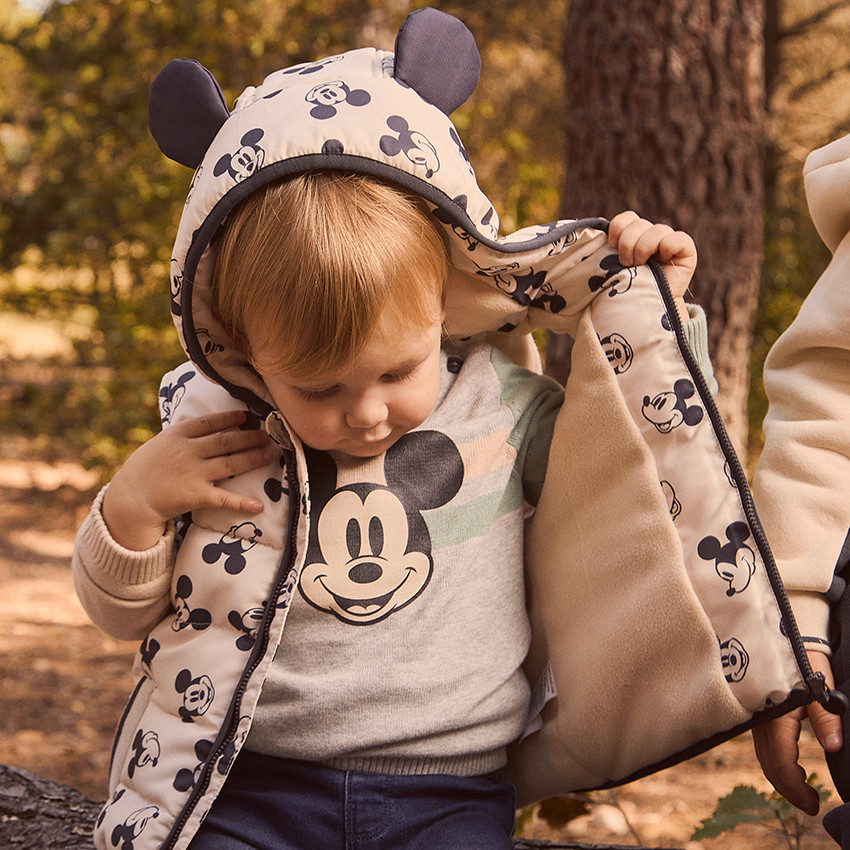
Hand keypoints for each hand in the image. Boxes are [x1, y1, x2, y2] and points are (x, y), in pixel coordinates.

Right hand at [103, 410, 271, 550]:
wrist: (129, 499)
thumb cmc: (146, 469)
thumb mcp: (160, 443)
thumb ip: (184, 435)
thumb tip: (209, 426)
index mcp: (177, 435)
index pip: (209, 422)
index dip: (229, 418)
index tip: (246, 416)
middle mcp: (188, 451)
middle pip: (226, 441)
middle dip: (249, 438)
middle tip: (267, 436)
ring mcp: (193, 473)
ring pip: (231, 464)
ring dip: (252, 459)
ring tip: (268, 455)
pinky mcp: (196, 496)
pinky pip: (224, 499)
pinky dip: (242, 503)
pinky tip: (258, 505)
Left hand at [608, 210, 696, 322]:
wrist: (644, 315)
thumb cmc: (624, 293)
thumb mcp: (611, 268)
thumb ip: (605, 248)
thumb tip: (599, 222)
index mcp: (633, 237)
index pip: (626, 219)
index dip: (617, 229)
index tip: (612, 247)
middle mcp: (651, 237)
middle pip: (638, 223)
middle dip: (628, 244)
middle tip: (626, 264)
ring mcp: (669, 242)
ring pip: (657, 229)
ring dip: (644, 249)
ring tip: (640, 267)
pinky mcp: (686, 251)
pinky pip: (677, 238)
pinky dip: (667, 246)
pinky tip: (662, 260)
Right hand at [752, 650, 842, 814]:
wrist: (777, 630)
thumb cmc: (800, 656)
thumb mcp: (818, 685)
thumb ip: (824, 717)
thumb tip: (835, 747)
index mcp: (775, 714)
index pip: (781, 762)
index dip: (795, 788)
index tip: (814, 804)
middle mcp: (759, 718)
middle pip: (769, 764)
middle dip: (788, 788)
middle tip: (811, 803)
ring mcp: (755, 714)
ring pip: (763, 755)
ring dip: (781, 776)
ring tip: (803, 788)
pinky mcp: (755, 710)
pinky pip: (761, 743)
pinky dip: (775, 760)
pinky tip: (790, 764)